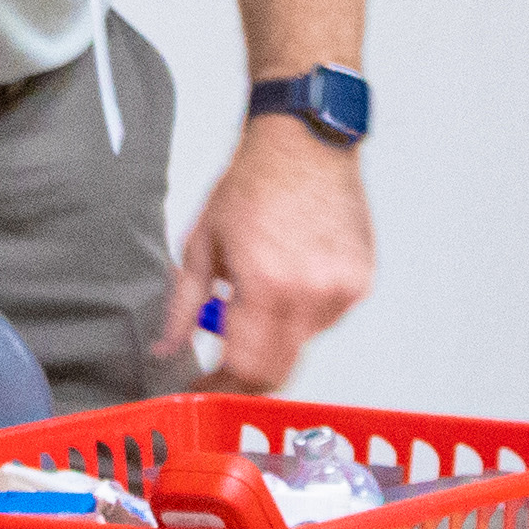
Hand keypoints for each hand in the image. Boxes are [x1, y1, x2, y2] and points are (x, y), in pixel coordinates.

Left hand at [156, 115, 372, 387]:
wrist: (304, 141)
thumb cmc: (252, 183)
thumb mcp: (201, 244)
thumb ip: (182, 306)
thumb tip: (166, 351)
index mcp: (267, 284)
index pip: (247, 369)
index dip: (222, 386)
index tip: (204, 387)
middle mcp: (312, 294)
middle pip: (279, 372)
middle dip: (246, 374)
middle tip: (222, 359)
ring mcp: (343, 291)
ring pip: (301, 345)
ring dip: (274, 335)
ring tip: (259, 286)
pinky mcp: (362, 283)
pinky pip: (325, 320)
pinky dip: (301, 312)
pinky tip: (289, 273)